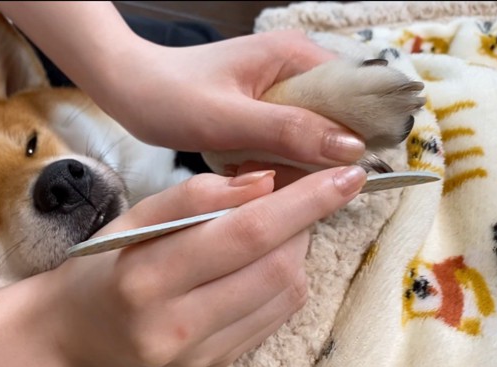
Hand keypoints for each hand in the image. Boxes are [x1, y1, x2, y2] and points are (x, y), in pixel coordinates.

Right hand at [19, 165, 365, 366]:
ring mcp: (200, 352)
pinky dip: (285, 278)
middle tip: (313, 190)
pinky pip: (274, 318)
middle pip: (275, 266)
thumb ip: (192, 198)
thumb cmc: (95, 270)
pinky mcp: (216, 365)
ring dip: (298, 248)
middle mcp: (178, 324)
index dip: (303, 200)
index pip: (245, 233)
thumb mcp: (131, 221)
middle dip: (308, 220)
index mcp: (147, 277)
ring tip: (280, 224)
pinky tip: (268, 258)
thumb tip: (263, 181)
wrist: (67, 341)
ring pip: (284, 294)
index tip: (345, 174)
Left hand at [94, 30, 366, 167]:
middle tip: (293, 181)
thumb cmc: (171, 96)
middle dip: (325, 153)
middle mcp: (296, 68)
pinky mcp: (264, 109)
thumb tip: (352, 149)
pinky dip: (277, 160)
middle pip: (339, 117)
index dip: (365, 133)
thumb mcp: (228, 119)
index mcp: (295, 56)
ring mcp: (280, 89)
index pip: (358, 93)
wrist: (130, 89)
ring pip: (313, 133)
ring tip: (262, 173)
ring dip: (298, 161)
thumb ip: (289, 131)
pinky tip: (252, 171)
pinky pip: (288, 140)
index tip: (354, 175)